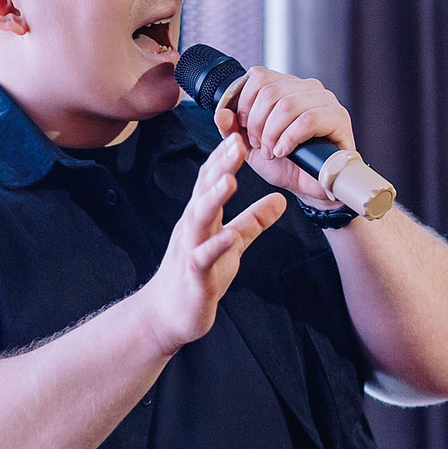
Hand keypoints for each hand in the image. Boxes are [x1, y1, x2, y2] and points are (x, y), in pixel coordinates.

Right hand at [138, 134, 287, 355]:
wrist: (168, 315)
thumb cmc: (198, 277)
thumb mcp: (232, 245)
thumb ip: (253, 221)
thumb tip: (280, 199)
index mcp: (201, 218)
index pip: (210, 181)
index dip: (224, 158)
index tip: (241, 134)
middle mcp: (192, 229)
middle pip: (204, 192)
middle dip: (220, 167)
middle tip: (237, 142)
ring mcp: (190, 251)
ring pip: (199, 220)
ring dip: (213, 199)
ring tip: (228, 180)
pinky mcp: (193, 277)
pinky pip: (203, 258)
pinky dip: (215, 246)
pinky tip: (228, 236)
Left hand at [215, 66, 354, 207]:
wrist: (309, 188)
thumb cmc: (284, 163)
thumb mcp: (249, 146)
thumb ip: (231, 128)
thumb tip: (221, 113)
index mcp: (285, 86)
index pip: (258, 76)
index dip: (245, 105)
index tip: (245, 129)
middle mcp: (306, 87)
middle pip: (269, 92)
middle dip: (256, 124)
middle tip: (260, 146)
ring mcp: (325, 100)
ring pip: (286, 105)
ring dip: (272, 134)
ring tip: (272, 151)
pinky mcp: (338, 118)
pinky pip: (307, 120)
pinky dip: (289, 138)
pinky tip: (284, 151)